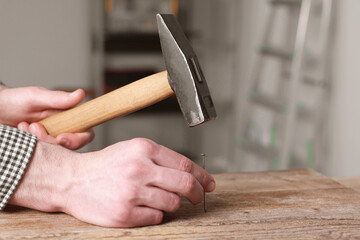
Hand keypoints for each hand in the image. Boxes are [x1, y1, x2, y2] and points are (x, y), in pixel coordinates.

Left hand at [0, 86, 93, 148]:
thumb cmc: (14, 100)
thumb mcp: (35, 97)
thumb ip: (58, 98)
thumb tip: (80, 94)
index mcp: (68, 119)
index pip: (86, 133)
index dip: (78, 139)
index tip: (61, 137)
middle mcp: (62, 132)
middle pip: (70, 147)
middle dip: (53, 142)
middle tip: (34, 129)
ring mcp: (49, 143)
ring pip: (54, 153)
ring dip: (39, 142)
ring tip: (24, 126)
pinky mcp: (37, 152)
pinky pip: (40, 157)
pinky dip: (30, 146)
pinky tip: (20, 132)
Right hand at [9, 138, 215, 227]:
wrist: (72, 179)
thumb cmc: (105, 165)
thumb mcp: (132, 150)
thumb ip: (160, 159)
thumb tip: (191, 173)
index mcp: (143, 148)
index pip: (185, 163)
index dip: (202, 176)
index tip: (209, 184)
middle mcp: (139, 168)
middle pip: (185, 183)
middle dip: (197, 193)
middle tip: (198, 198)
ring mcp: (132, 192)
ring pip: (172, 203)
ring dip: (173, 204)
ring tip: (160, 201)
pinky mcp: (124, 213)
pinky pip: (156, 218)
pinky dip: (156, 215)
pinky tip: (145, 209)